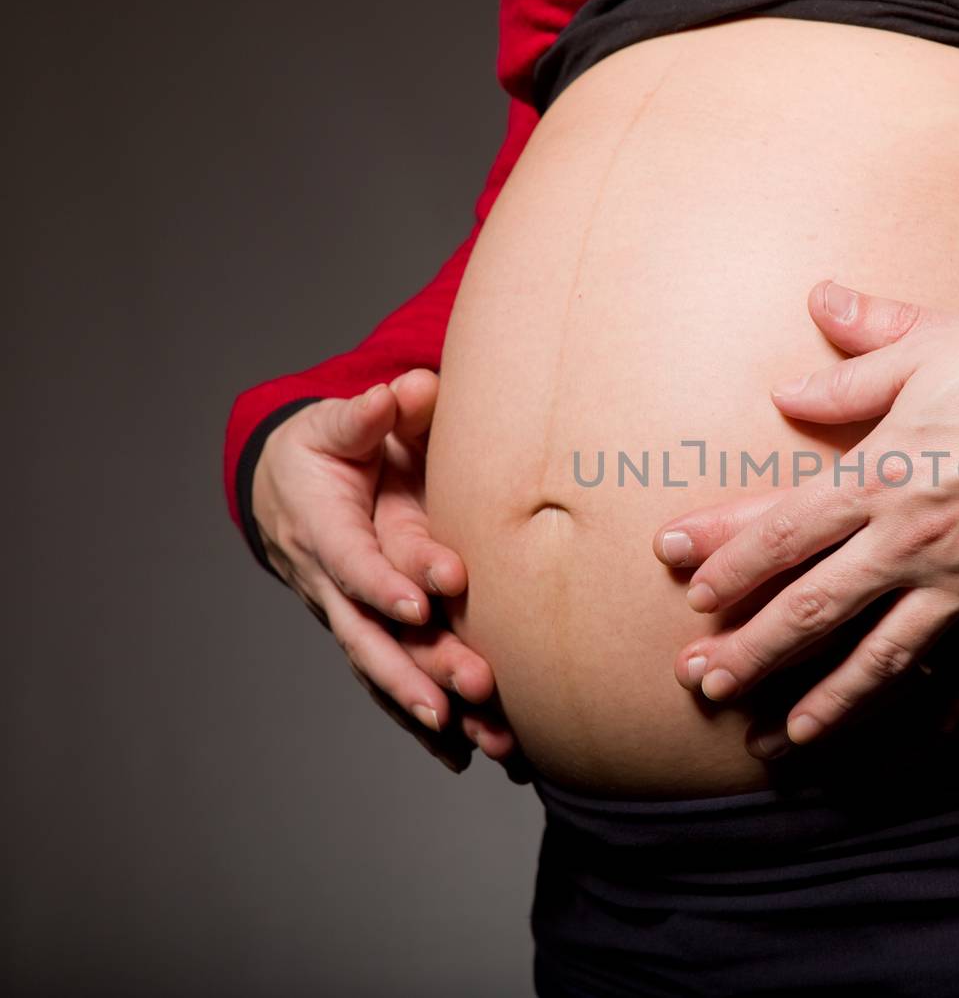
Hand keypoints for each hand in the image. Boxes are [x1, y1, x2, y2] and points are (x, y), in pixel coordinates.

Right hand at [252, 368, 528, 781]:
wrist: (286, 491)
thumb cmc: (325, 451)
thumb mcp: (336, 423)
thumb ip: (369, 413)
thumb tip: (404, 392)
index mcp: (322, 528)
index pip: (353, 561)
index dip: (385, 582)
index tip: (424, 602)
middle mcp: (331, 584)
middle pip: (371, 634)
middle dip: (418, 665)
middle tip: (471, 686)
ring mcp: (349, 617)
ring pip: (386, 670)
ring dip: (430, 707)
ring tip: (480, 739)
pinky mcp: (371, 637)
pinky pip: (394, 685)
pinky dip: (427, 725)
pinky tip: (468, 757)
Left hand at [653, 280, 958, 757]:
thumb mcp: (929, 348)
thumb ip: (856, 364)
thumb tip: (795, 367)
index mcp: (878, 476)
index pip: (783, 534)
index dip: (731, 568)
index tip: (694, 597)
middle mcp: (909, 542)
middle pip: (814, 612)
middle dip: (754, 655)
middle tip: (708, 687)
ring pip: (884, 662)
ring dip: (831, 704)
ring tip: (790, 739)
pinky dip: (952, 711)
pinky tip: (927, 738)